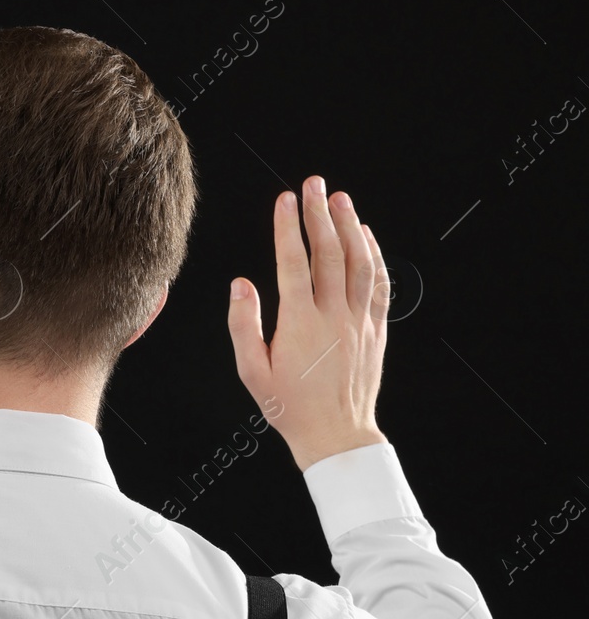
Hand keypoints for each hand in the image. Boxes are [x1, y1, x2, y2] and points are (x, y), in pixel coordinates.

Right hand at [228, 175, 390, 471]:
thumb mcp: (251, 372)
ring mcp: (358, 320)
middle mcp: (332, 316)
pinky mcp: (374, 329)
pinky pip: (378, 283)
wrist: (336, 434)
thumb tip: (241, 285)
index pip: (293, 262)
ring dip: (349, 226)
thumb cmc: (289, 407)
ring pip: (358, 261)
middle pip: (329, 252)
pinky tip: (365, 236)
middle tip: (312, 184)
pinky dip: (373, 254)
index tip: (284, 200)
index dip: (288, 227)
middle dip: (319, 214)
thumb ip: (244, 326)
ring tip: (339, 199)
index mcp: (299, 324)